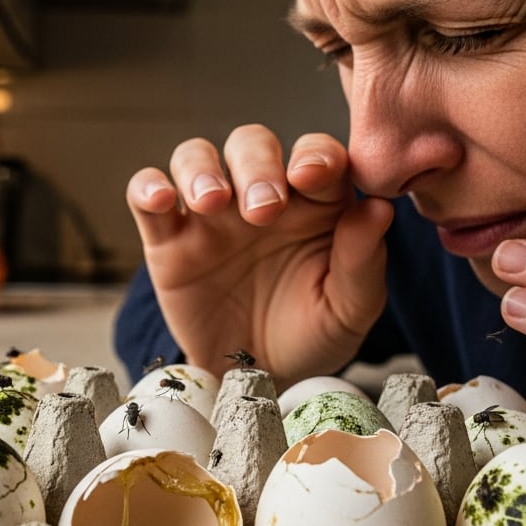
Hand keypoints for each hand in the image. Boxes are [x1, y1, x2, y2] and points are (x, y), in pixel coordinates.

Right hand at [127, 124, 393, 382]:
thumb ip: (363, 260)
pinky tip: (161, 200)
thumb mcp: (349, 309)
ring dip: (202, 169)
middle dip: (257, 165)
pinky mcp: (168, 240)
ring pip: (197, 156)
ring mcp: (211, 215)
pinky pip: (147, 196)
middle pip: (252, 144)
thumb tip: (379, 207)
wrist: (257, 381)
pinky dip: (147, 187)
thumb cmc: (311, 336)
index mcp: (314, 203)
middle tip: (263, 209)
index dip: (315, 155)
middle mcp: (261, 196)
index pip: (316, 155)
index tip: (313, 175)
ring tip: (211, 202)